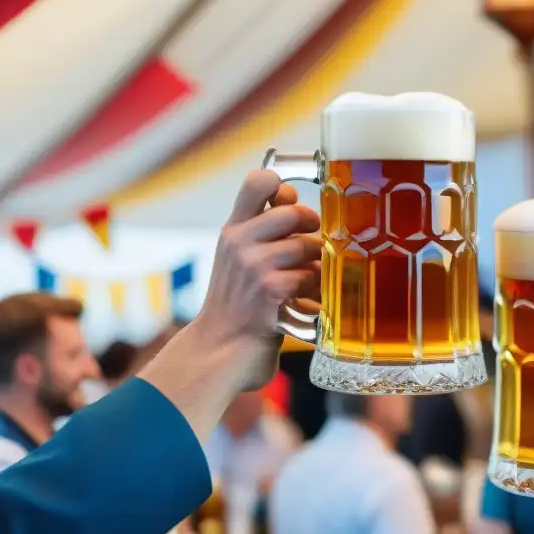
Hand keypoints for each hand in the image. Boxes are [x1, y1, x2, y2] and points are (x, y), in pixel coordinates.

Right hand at [190, 171, 321, 391]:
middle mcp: (239, 242)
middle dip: (312, 229)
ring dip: (316, 265)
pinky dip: (314, 291)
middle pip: (294, 210)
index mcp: (233, 230)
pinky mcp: (270, 291)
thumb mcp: (239, 260)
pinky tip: (304, 302)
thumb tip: (289, 192)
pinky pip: (310, 276)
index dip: (283, 187)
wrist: (217, 352)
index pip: (259, 181)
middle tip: (310, 246)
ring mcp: (253, 266)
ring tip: (307, 281)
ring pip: (307, 246)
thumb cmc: (238, 305)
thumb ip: (261, 229)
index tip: (290, 204)